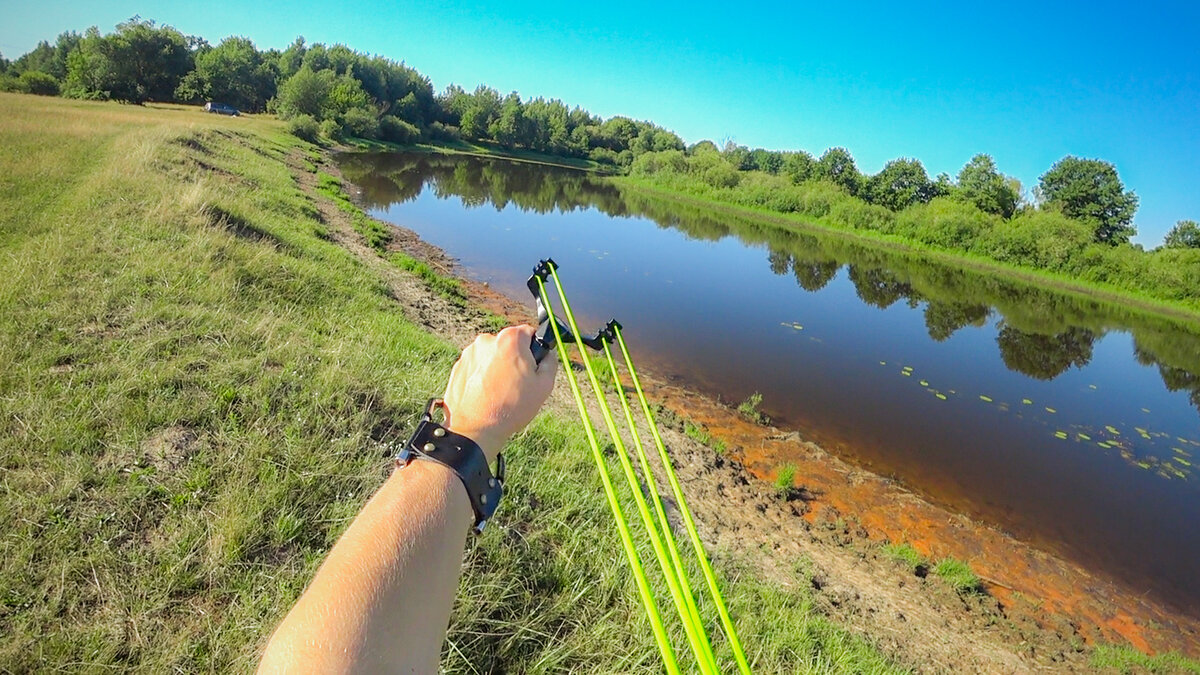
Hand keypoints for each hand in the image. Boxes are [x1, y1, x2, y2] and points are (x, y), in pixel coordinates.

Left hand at [441, 325, 556, 462]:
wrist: (476, 429)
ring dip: (498, 368)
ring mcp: (469, 353)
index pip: (528, 333)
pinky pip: (477, 367)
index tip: (532, 366)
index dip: (534, 350)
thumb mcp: (544, 386)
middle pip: (508, 344)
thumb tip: (548, 354)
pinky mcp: (458, 367)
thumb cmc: (511, 408)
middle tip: (518, 384)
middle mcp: (486, 340)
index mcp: (509, 339)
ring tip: (501, 392)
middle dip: (515, 359)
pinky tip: (487, 395)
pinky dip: (483, 377)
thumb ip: (550, 362)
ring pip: (492, 356)